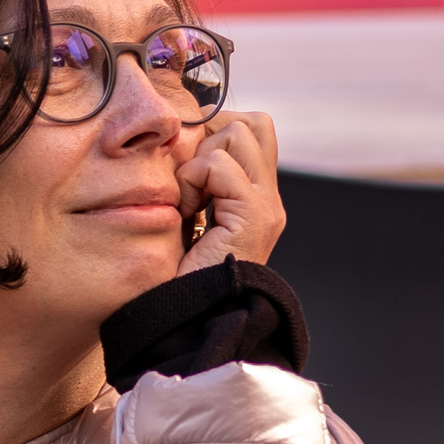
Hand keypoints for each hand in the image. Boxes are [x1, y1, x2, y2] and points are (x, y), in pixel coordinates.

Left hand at [176, 110, 282, 272]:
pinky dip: (191, 181)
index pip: (251, 130)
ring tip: (186, 202)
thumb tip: (179, 138)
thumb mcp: (184, 219)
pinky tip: (184, 215)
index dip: (213, 132)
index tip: (184, 167)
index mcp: (257, 198)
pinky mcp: (255, 215)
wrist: (185, 321)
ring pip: (238, 132)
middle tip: (187, 180)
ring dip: (198, 161)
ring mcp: (267, 206)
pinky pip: (218, 164)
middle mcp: (270, 199)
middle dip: (209, 136)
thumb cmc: (173, 276)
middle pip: (253, 122)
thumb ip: (193, 183)